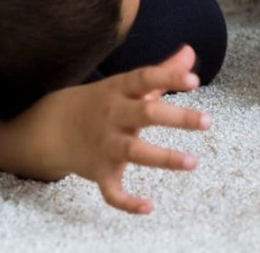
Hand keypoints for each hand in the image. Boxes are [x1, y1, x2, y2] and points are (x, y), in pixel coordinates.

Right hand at [55, 45, 208, 214]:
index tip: (195, 80)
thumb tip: (190, 52)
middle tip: (207, 121)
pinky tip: (148, 207)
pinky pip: (111, 190)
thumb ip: (163, 70)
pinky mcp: (99, 172)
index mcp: (121, 90)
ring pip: (134, 152)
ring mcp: (105, 145)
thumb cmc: (103, 102)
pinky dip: (126, 201)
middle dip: (176, 118)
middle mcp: (113, 116)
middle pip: (146, 114)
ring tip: (192, 162)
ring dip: (163, 158)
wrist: (52, 127)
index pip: (146, 79)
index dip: (170, 77)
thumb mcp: (128, 84)